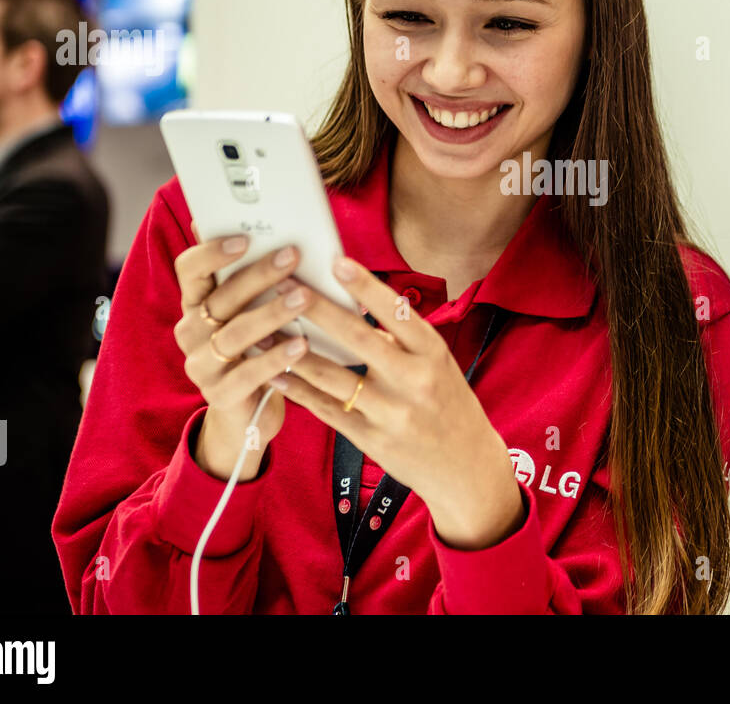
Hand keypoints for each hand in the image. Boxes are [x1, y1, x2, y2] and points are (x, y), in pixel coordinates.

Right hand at [171, 220, 313, 479]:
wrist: (248, 414)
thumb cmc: (258, 349)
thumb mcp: (252, 313)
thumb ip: (256, 281)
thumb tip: (282, 236)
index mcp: (195, 304)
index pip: (189, 269)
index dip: (212, 252)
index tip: (245, 238)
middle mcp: (190, 332)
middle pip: (220, 299)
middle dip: (258, 275)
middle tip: (292, 256)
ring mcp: (201, 366)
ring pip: (234, 334)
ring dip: (271, 313)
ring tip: (304, 297)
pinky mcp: (218, 395)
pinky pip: (247, 374)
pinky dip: (275, 357)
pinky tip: (301, 343)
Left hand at [275, 255, 524, 549]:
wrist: (466, 467)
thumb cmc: (448, 403)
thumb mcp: (438, 365)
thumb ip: (402, 339)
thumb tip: (356, 302)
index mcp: (433, 354)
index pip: (397, 313)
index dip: (366, 287)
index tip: (336, 261)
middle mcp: (413, 381)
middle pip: (357, 339)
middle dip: (316, 310)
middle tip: (284, 286)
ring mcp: (390, 413)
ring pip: (331, 376)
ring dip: (292, 351)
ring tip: (263, 328)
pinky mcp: (370, 439)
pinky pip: (325, 409)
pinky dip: (297, 390)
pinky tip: (273, 374)